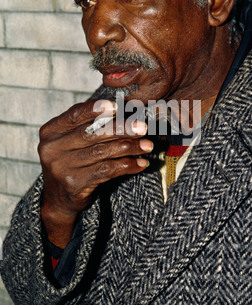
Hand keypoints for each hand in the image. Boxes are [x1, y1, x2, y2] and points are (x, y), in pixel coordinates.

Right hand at [38, 99, 152, 246]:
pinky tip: (141, 163)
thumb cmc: (71, 162)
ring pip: (101, 152)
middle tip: (142, 128)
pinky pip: (106, 171)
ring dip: (129, 148)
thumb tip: (123, 110)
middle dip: (121, 129)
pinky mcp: (74, 184)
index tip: (117, 106)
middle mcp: (52, 149)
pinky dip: (127, 166)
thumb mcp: (71, 141)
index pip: (74, 115)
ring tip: (147, 145)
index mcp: (50, 132)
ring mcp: (61, 168)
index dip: (96, 109)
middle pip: (91, 134)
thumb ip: (88, 126)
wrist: (58, 198)